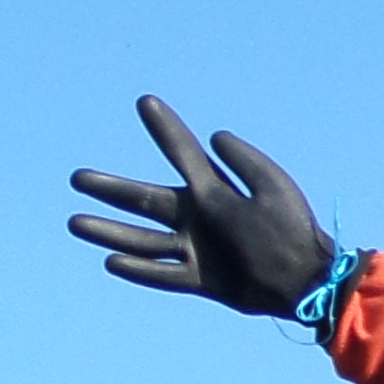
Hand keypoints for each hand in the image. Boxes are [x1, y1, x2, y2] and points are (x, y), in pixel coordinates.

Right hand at [66, 96, 338, 315]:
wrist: (309, 281)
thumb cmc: (292, 231)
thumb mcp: (271, 187)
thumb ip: (242, 161)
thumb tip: (215, 135)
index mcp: (214, 191)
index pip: (182, 154)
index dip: (166, 129)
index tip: (146, 102)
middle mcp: (198, 218)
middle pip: (145, 200)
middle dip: (112, 189)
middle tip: (77, 177)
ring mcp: (197, 249)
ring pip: (143, 240)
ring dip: (110, 231)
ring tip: (74, 222)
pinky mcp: (203, 280)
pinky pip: (164, 274)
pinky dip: (139, 270)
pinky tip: (110, 263)